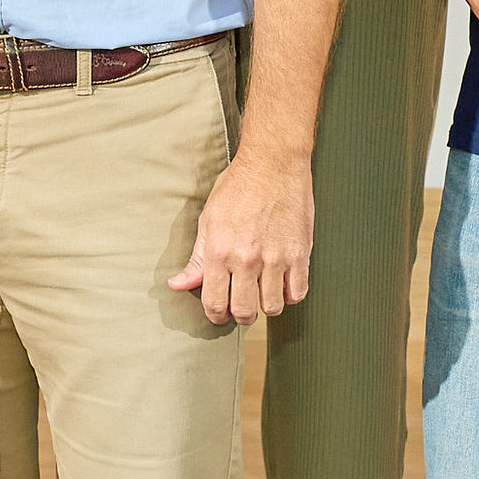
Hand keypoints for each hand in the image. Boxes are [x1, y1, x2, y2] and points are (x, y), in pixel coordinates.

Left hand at [169, 151, 314, 324]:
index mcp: (220, 252)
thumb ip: (197, 259)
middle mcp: (247, 259)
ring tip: (262, 292)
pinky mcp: (300, 254)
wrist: (273, 163)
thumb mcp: (208, 220)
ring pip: (272, 307)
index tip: (219, 314)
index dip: (215, 316)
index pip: (215, 303)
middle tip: (240, 306)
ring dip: (266, 305)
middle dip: (240, 315)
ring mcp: (276, 258)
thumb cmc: (238, 187)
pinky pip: (297, 293)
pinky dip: (289, 294)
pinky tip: (282, 282)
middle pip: (244, 312)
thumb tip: (177, 285)